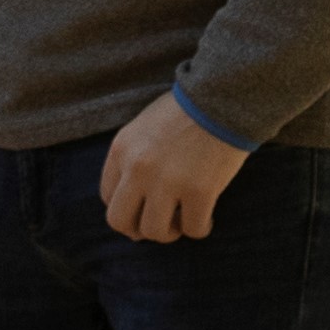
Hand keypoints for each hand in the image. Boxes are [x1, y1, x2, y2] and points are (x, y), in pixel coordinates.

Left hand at [98, 94, 244, 242]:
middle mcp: (137, 169)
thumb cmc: (187, 108)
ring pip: (154, 232)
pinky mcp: (199, 191)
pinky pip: (193, 229)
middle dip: (138, 229)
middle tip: (158, 223)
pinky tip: (208, 216)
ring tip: (183, 220)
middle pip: (119, 221)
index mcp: (121, 150)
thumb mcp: (144, 126)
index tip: (143, 206)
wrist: (222, 96)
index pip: (106, 196)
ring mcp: (167, 182)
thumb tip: (136, 193)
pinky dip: (200, 228)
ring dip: (169, 232)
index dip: (126, 207)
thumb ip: (134, 156)